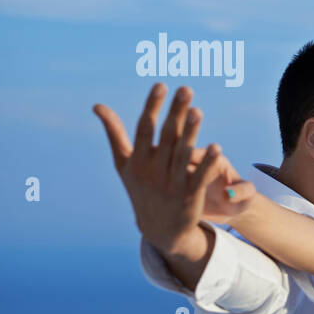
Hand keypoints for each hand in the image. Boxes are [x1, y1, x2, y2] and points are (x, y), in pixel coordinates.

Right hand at [92, 83, 254, 256]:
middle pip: (166, 137)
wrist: (159, 229)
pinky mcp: (189, 195)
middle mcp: (152, 170)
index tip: (161, 85)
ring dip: (191, 133)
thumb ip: (114, 133)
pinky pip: (199, 176)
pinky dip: (206, 163)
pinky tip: (216, 146)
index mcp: (137, 160)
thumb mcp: (123, 163)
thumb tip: (97, 105)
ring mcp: (171, 183)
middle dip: (175, 112)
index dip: (152, 107)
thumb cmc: (140, 188)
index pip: (145, 128)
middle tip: (186, 89)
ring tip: (198, 111)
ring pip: (182, 154)